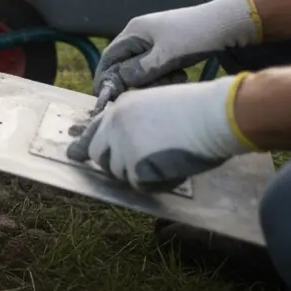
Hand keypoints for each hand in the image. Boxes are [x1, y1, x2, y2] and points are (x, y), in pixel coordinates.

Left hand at [66, 75, 258, 192]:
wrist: (215, 115)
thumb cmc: (199, 110)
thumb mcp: (157, 106)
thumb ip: (137, 122)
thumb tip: (127, 145)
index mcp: (121, 107)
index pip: (94, 129)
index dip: (86, 144)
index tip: (75, 155)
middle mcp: (115, 125)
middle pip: (99, 155)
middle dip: (115, 165)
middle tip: (139, 169)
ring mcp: (122, 145)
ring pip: (120, 173)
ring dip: (140, 174)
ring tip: (169, 160)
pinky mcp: (134, 165)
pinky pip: (140, 185)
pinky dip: (157, 183)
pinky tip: (176, 169)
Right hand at [93, 0, 260, 100]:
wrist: (228, 23)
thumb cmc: (195, 36)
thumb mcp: (166, 56)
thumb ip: (139, 70)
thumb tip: (118, 81)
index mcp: (134, 31)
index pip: (109, 57)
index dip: (104, 77)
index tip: (105, 96)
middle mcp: (140, 34)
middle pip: (125, 63)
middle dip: (136, 80)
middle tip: (151, 90)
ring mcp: (155, 40)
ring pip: (142, 67)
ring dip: (154, 79)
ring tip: (175, 79)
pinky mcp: (168, 47)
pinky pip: (157, 66)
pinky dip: (165, 74)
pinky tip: (180, 75)